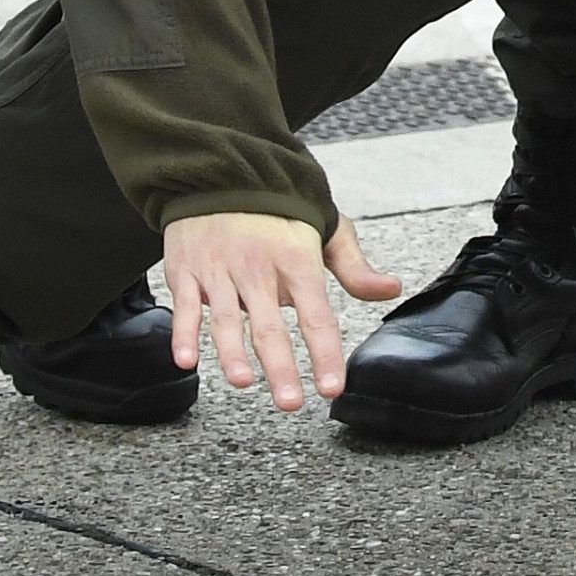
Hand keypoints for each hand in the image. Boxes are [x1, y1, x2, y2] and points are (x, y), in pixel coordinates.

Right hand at [161, 211, 401, 408]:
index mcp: (296, 261)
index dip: (325, 353)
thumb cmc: (280, 211)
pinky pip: (184, 306)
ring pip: (224, 318)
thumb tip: (391, 289)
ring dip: (232, 353)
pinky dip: (183, 333)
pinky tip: (186, 361)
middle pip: (270, 324)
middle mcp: (258, 268)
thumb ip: (355, 267)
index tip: (332, 389)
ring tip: (243, 383)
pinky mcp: (186, 271)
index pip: (316, 314)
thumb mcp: (325, 229)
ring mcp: (219, 270)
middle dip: (281, 366)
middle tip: (291, 403)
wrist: (222, 172)